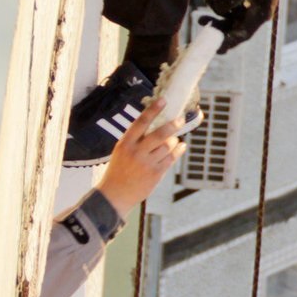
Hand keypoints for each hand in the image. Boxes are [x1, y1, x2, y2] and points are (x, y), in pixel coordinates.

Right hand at [98, 99, 193, 216]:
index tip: (163, 100)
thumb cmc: (119, 170)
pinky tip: (180, 147)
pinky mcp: (156, 173)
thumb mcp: (122, 151)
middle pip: (160, 134)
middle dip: (173, 125)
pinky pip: (172, 158)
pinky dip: (178, 150)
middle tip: (180, 120)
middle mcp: (136, 152)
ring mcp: (147, 163)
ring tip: (174, 141)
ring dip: (174, 141)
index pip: (140, 123)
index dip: (152, 110)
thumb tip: (158, 126)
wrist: (115, 195)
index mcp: (125, 143)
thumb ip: (136, 140)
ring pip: (168, 146)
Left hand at [203, 0, 296, 50]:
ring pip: (232, 20)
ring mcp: (252, 11)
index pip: (243, 34)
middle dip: (218, 29)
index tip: (213, 46)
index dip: (228, 41)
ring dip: (217, 17)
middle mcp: (257, 16)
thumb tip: (216, 9)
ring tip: (201, 14)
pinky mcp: (248, 4)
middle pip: (235, 29)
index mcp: (261, 15)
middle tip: (201, 23)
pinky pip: (232, 10)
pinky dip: (222, 6)